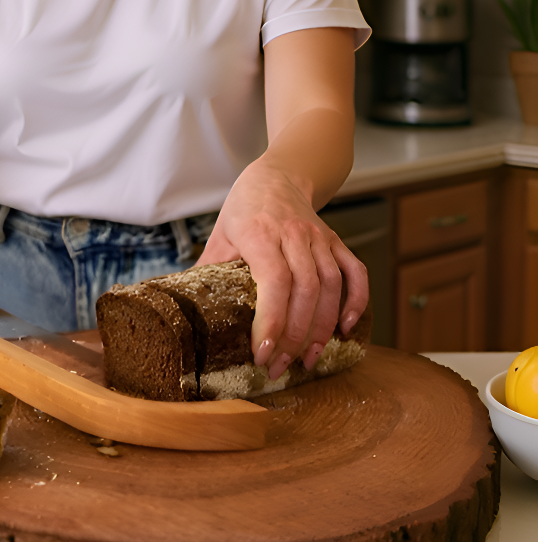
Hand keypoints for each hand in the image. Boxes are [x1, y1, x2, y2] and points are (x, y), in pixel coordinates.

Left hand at [197, 158, 368, 380]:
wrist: (279, 174)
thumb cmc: (245, 207)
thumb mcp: (220, 234)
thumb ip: (207, 270)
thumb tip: (185, 309)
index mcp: (259, 233)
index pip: (274, 281)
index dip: (273, 320)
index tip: (263, 352)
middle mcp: (294, 235)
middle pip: (305, 290)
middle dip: (295, 336)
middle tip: (280, 367)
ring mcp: (319, 238)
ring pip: (330, 286)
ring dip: (322, 328)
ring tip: (309, 360)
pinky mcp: (336, 241)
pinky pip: (355, 272)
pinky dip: (356, 301)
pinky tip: (345, 328)